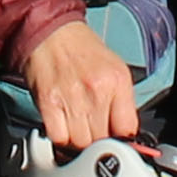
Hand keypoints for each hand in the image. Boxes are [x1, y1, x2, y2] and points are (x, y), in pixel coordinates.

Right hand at [18, 17, 138, 151]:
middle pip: (102, 140)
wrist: (51, 32)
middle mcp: (97, 90)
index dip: (121, 139)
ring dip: (79, 141)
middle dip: (99, 140)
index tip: (116, 139)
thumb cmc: (82, 50)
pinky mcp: (49, 103)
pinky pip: (59, 138)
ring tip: (78, 127)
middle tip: (93, 129)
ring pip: (81, 143)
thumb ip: (123, 101)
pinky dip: (61, 138)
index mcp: (117, 81)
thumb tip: (126, 134)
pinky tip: (63, 128)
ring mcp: (72, 98)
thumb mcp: (115, 68)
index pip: (127, 130)